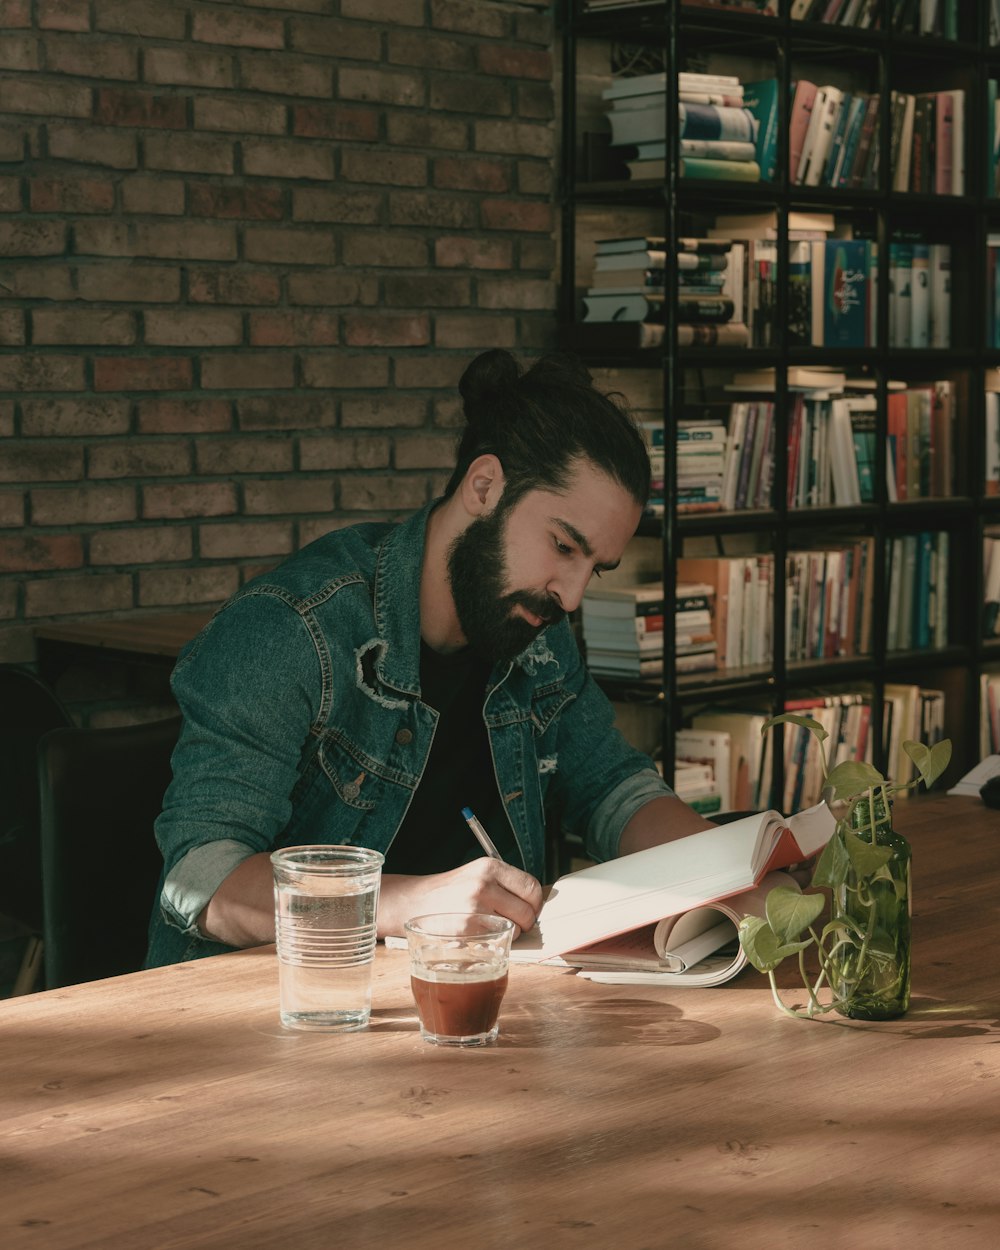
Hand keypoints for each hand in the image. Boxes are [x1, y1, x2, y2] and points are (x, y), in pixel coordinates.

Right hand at [378, 859, 543, 938]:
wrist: (414, 901)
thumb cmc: (450, 892)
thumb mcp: (477, 874)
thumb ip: (504, 884)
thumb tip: (536, 903)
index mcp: (490, 867)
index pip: (532, 887)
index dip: (534, 903)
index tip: (529, 909)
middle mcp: (484, 884)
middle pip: (528, 911)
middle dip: (525, 922)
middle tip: (512, 923)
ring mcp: (475, 908)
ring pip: (514, 929)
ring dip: (507, 933)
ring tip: (489, 926)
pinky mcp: (467, 929)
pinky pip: (496, 940)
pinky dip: (492, 941)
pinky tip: (478, 933)